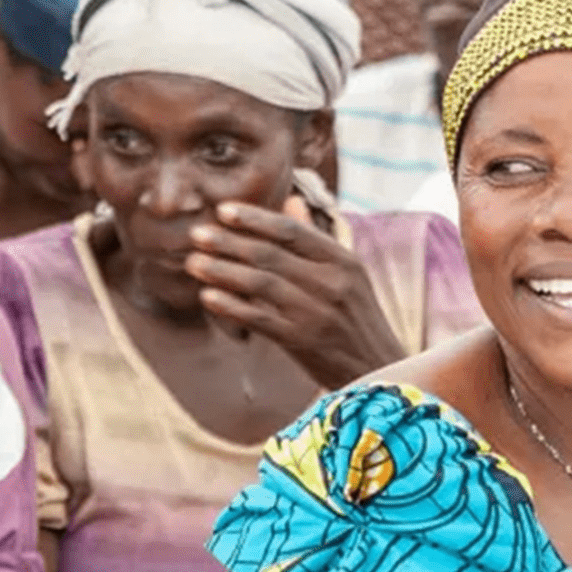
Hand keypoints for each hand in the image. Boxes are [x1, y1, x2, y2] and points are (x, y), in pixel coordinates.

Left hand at [185, 198, 407, 388]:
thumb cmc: (358, 319)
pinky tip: (208, 296)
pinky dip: (231, 306)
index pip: (292, 230)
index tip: (223, 211)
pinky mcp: (302, 341)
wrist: (379, 370)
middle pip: (271, 254)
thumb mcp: (349, 274)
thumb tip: (292, 201)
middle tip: (196, 234)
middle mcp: (332, 283)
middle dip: (229, 242)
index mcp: (343, 260)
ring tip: (193, 262)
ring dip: (222, 271)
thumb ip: (317, 237)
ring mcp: (317, 312)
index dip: (254, 218)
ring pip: (261, 284)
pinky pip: (259, 318)